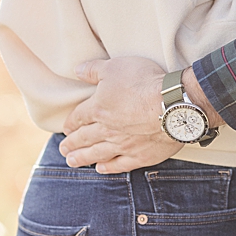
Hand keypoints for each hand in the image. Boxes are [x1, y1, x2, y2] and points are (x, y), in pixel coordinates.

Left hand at [58, 56, 179, 173]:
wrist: (172, 105)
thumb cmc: (143, 82)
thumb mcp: (114, 67)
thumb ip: (93, 70)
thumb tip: (77, 70)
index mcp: (98, 108)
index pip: (79, 117)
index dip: (71, 123)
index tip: (66, 128)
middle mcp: (107, 129)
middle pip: (84, 138)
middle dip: (72, 144)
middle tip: (63, 150)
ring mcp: (123, 145)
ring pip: (97, 154)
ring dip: (83, 158)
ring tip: (71, 162)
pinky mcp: (141, 156)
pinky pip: (120, 164)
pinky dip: (108, 167)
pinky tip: (101, 169)